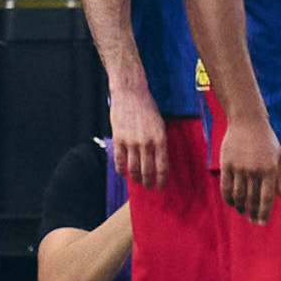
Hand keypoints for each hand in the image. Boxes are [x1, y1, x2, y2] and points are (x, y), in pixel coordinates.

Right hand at [108, 71, 166, 189]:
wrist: (131, 94)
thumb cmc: (148, 107)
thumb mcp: (160, 123)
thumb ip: (159, 141)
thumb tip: (159, 158)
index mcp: (160, 138)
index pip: (162, 165)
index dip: (162, 179)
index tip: (161, 186)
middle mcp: (146, 142)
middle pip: (147, 170)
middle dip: (148, 181)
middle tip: (148, 187)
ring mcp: (131, 141)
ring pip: (132, 167)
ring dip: (134, 177)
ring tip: (136, 181)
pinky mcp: (118, 138)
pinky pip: (119, 159)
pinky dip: (120, 168)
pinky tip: (123, 173)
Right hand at [217, 111, 280, 224]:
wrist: (248, 122)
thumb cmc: (267, 141)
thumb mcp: (279, 157)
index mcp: (270, 169)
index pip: (267, 197)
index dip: (264, 212)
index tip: (262, 222)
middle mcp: (255, 170)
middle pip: (252, 199)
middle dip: (252, 212)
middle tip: (252, 220)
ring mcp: (240, 168)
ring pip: (238, 195)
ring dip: (240, 207)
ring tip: (242, 212)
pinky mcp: (226, 165)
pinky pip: (226, 187)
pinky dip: (228, 198)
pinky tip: (232, 203)